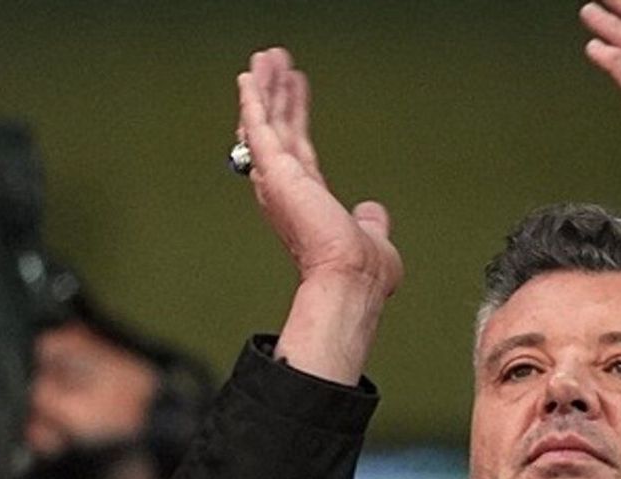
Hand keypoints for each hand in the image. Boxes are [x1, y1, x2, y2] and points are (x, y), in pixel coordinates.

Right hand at [237, 48, 401, 294]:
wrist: (351, 279)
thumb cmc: (359, 271)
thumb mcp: (371, 236)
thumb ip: (370, 220)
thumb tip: (372, 213)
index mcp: (308, 201)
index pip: (299, 148)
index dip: (296, 116)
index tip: (295, 90)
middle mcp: (288, 189)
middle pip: (279, 130)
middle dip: (276, 95)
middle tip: (274, 64)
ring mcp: (279, 181)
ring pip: (268, 123)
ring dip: (265, 88)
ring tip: (265, 58)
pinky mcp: (276, 173)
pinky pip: (260, 129)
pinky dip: (253, 102)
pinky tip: (248, 79)